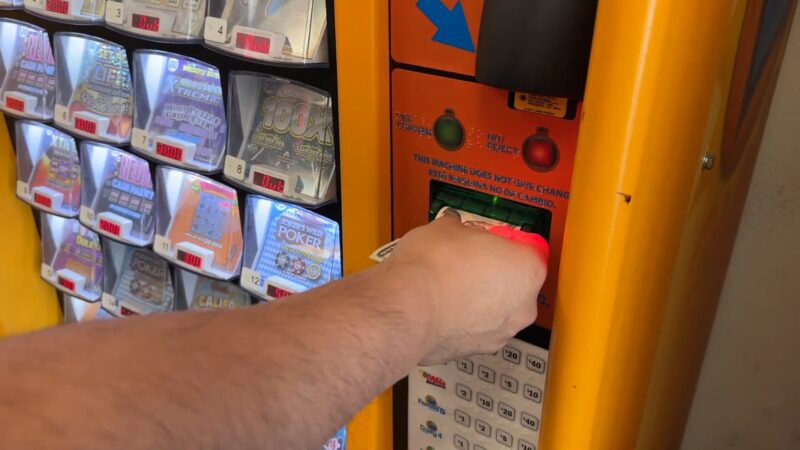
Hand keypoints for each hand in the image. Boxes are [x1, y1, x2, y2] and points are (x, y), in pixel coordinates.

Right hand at [384, 215, 547, 364]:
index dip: (505, 244)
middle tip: (468, 262)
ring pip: (497, 311)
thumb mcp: (447, 228)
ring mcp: (500, 333)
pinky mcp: (475, 351)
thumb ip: (461, 229)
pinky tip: (442, 307)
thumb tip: (454, 229)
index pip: (529, 251)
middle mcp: (522, 306)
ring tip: (450, 286)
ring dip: (480, 301)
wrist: (405, 309)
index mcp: (528, 269)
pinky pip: (475, 330)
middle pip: (516, 284)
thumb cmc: (431, 269)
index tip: (490, 241)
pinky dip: (463, 322)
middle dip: (494, 274)